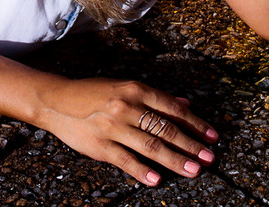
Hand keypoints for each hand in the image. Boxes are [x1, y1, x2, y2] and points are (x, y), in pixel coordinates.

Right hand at [39, 78, 218, 185]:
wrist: (56, 101)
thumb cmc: (94, 93)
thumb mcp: (125, 87)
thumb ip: (155, 97)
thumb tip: (186, 103)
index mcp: (135, 89)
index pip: (172, 109)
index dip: (195, 123)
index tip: (212, 136)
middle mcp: (127, 106)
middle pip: (166, 129)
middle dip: (191, 145)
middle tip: (209, 158)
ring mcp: (113, 127)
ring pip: (151, 145)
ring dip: (175, 159)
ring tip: (194, 170)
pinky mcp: (100, 145)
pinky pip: (125, 160)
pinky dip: (142, 171)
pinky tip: (157, 180)